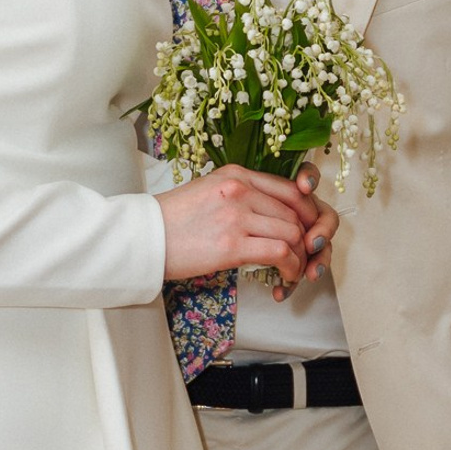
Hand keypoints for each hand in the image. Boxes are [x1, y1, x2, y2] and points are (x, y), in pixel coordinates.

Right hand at [158, 167, 331, 288]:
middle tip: (301, 254)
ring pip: (291, 233)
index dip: (306, 211)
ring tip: (293, 269)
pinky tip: (286, 275)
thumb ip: (238, 195)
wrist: (143, 238)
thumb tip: (267, 214)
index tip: (307, 228)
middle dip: (304, 238)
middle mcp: (239, 190)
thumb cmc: (170, 220)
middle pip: (293, 213)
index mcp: (234, 175)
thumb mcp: (207, 192)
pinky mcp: (232, 244)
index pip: (288, 189)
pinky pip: (280, 252)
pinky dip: (290, 266)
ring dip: (299, 255)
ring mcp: (236, 216)